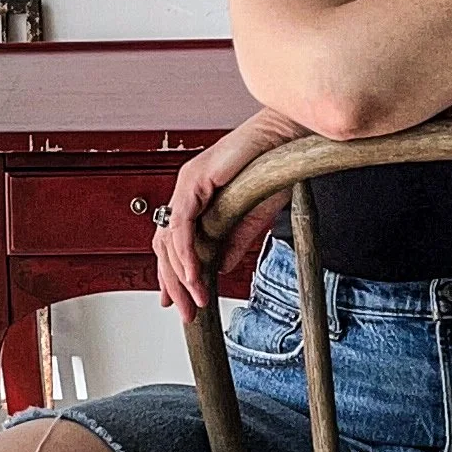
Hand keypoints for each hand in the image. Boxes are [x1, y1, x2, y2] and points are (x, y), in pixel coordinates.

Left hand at [153, 106, 303, 323]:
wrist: (286, 139)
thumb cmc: (274, 167)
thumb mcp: (253, 218)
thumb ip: (235, 241)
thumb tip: (222, 268)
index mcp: (197, 197)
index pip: (173, 241)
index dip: (172, 274)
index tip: (179, 301)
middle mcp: (186, 191)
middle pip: (165, 245)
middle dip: (173, 284)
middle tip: (186, 313)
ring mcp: (186, 184)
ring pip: (168, 239)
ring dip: (179, 276)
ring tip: (194, 300)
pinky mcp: (193, 181)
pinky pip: (181, 226)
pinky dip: (185, 255)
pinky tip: (194, 276)